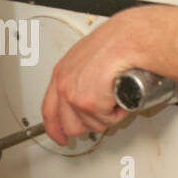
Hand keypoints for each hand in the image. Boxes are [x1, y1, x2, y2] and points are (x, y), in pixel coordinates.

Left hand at [41, 9, 148, 145]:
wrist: (129, 41)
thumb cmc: (117, 42)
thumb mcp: (89, 57)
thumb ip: (82, 76)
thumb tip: (90, 91)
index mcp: (61, 73)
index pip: (49, 110)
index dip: (55, 128)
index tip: (60, 136)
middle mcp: (64, 85)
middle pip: (69, 125)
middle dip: (89, 124)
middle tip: (103, 114)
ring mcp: (74, 96)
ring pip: (90, 126)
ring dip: (107, 116)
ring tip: (115, 97)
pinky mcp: (89, 104)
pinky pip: (107, 121)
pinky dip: (118, 112)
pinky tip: (120, 95)